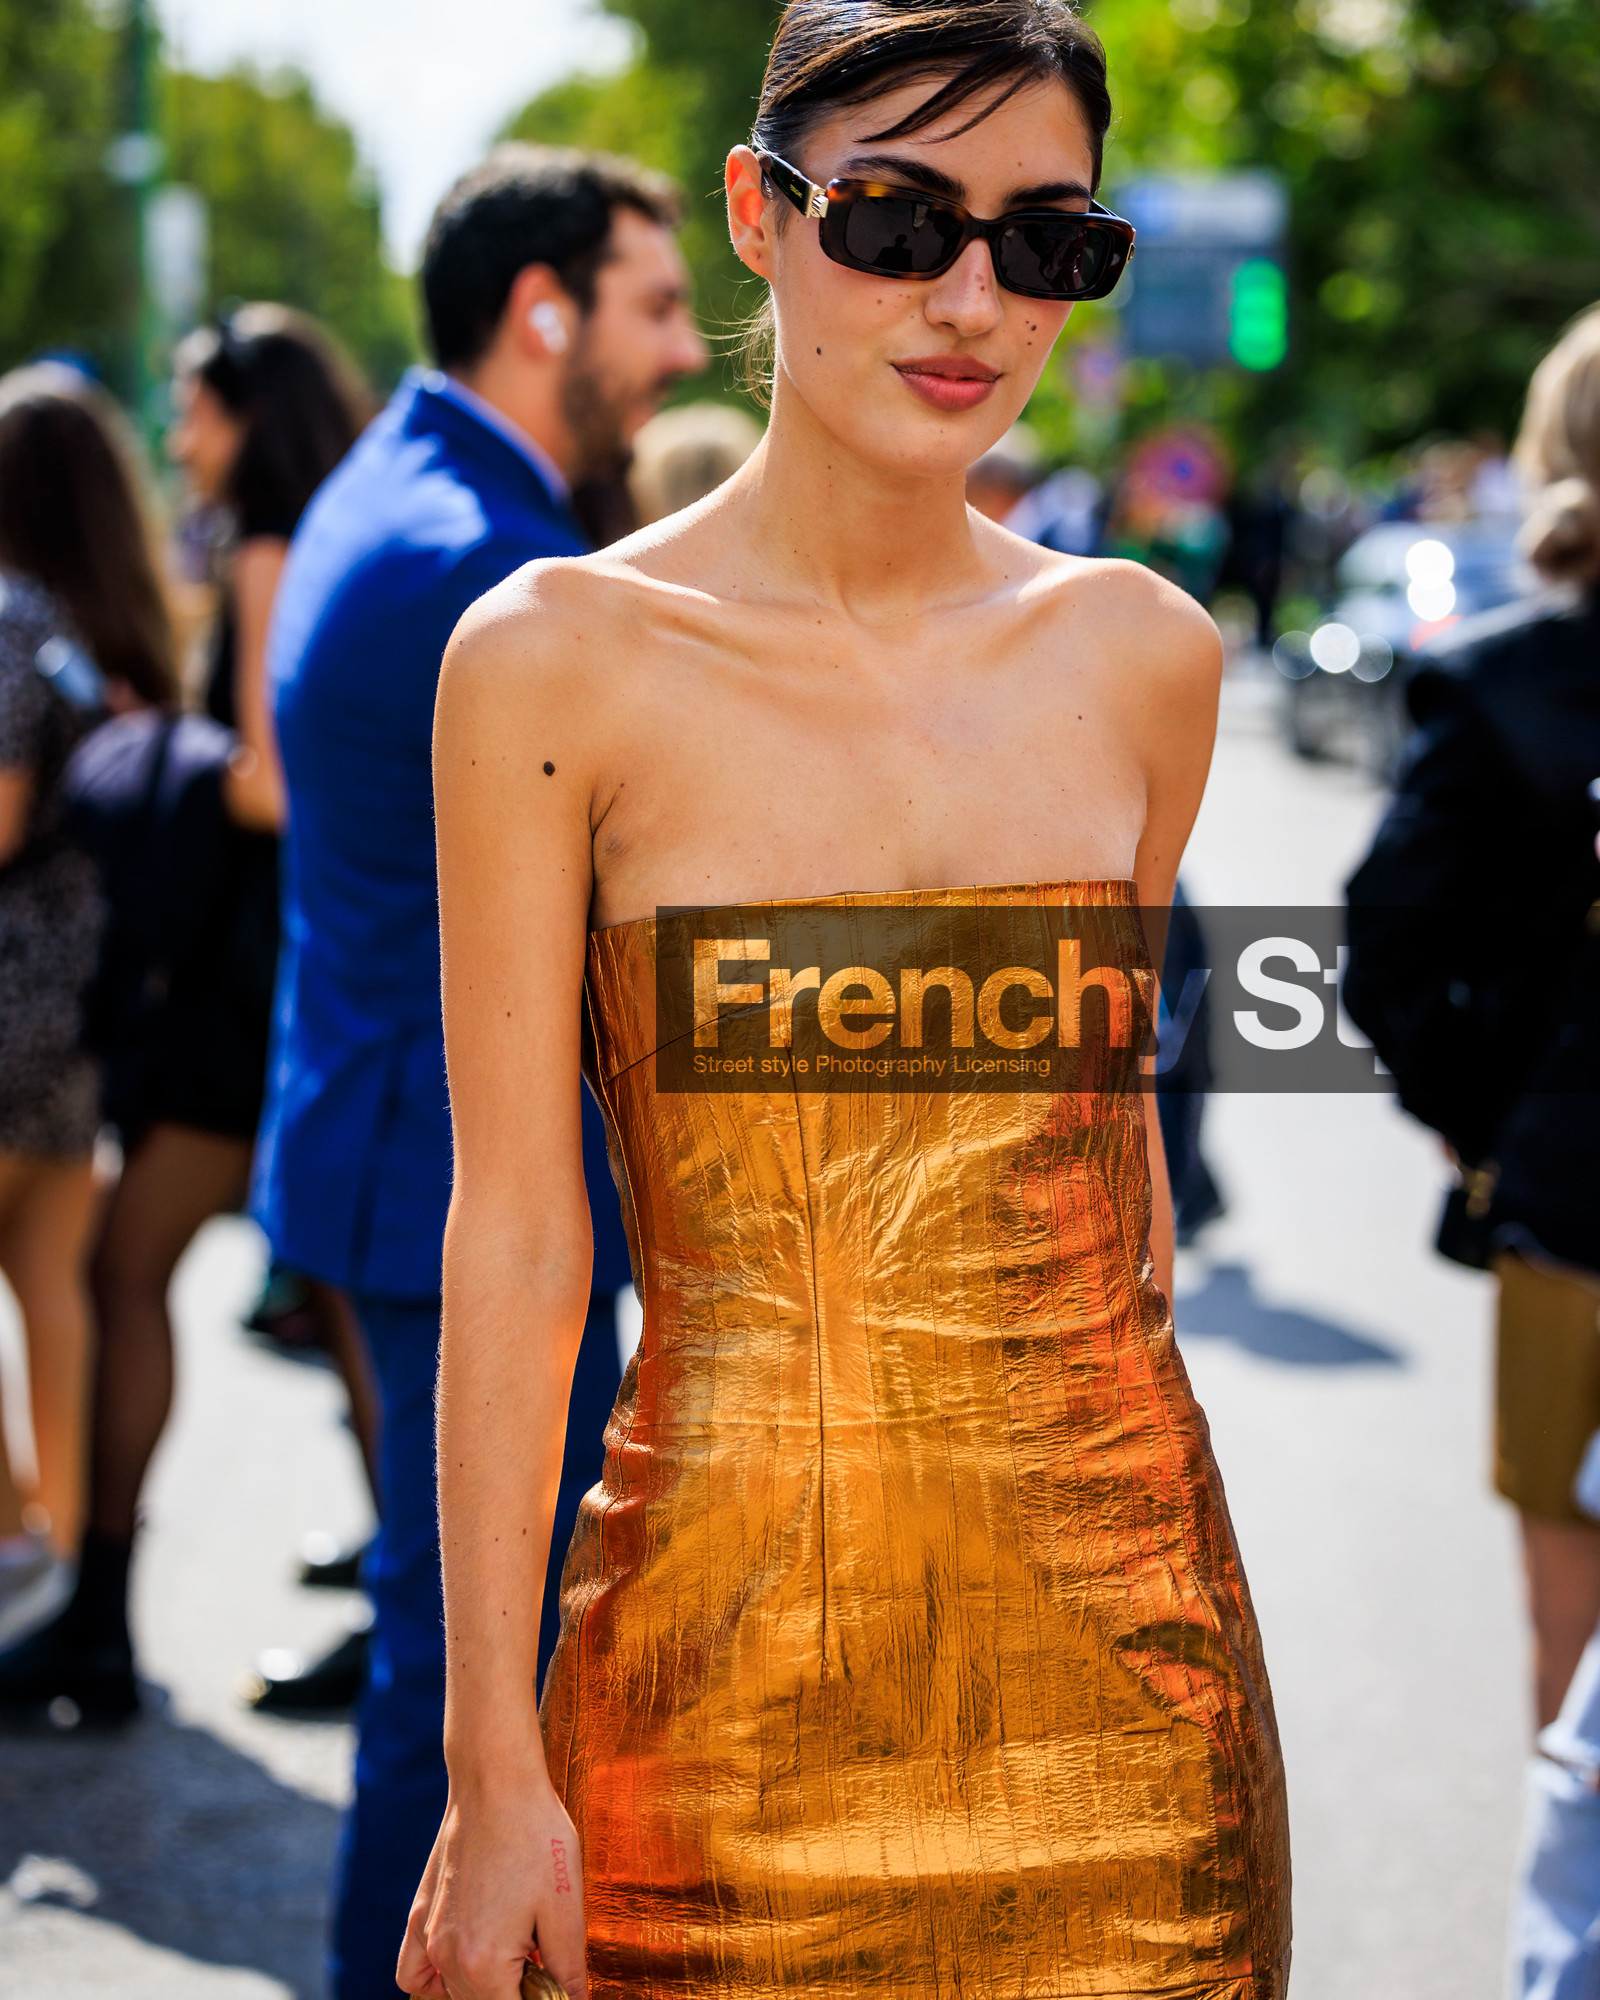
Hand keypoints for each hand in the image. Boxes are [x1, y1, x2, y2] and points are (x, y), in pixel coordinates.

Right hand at [397, 1778, 586, 1999]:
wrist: (496, 1779)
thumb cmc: (536, 1835)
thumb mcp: (566, 1906)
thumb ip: (567, 1969)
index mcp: (484, 1964)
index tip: (555, 1982)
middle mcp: (448, 1957)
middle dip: (518, 1992)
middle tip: (544, 1957)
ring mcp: (428, 1936)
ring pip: (451, 1994)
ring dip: (485, 1988)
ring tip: (518, 1951)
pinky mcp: (419, 1914)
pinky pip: (413, 1973)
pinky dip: (434, 1982)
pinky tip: (466, 1964)